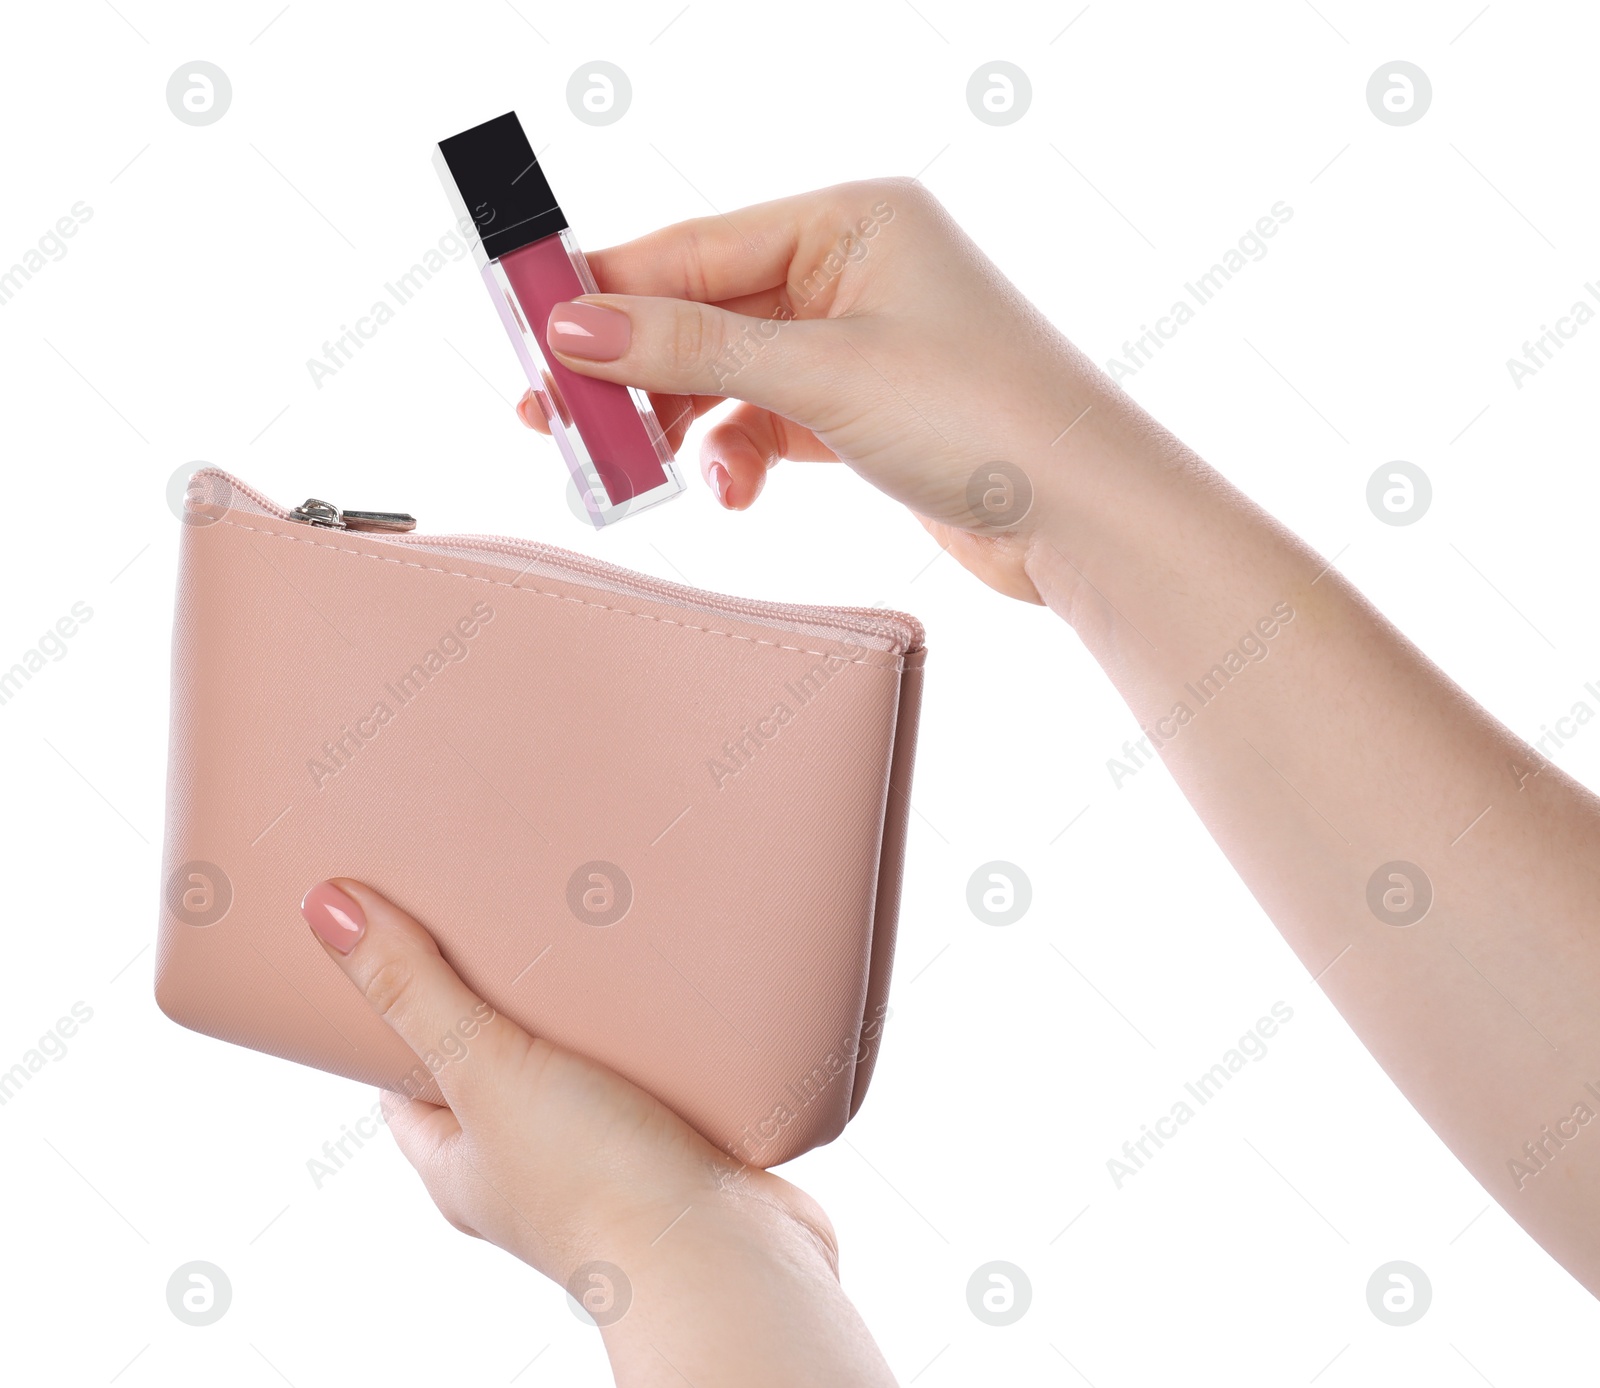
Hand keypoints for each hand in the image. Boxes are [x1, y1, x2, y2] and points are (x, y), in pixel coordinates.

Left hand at [300, 878, 896, 1385]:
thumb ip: (416, 991)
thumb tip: (327, 909)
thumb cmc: (596, 1184)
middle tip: (508, 923)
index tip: (413, 946)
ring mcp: (599, 1162)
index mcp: (458, 1166)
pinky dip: (649, 1037)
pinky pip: (646, 1078)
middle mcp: (523, 1170)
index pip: (405, 1083)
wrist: (725, 1253)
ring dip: (584, 1016)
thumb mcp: (487, 1070)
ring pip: (575, 1070)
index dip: (403, 1015)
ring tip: (589, 942)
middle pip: (492, 1067)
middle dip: (501, 1000)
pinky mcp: (670, 1147)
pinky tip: (664, 995)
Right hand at [514, 178, 1140, 603]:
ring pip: (728, 372)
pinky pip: (766, 420)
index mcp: (850, 217)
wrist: (1085, 516)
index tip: (528, 328)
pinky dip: (737, 455)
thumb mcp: (822, 374)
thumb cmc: (985, 415)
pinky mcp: (862, 410)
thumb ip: (692, 348)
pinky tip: (732, 491)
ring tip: (638, 473)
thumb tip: (577, 325)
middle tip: (554, 417)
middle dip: (633, 369)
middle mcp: (851, 268)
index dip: (604, 290)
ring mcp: (857, 341)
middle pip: (702, 310)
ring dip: (685, 425)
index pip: (694, 245)